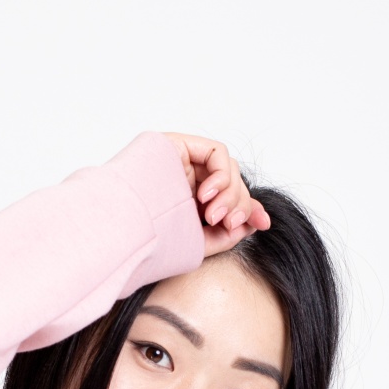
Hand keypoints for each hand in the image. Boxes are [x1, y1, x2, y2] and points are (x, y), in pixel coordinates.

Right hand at [162, 132, 272, 256]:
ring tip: (213, 215)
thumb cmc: (153, 242)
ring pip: (227, 169)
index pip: (227, 198)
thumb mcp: (200, 243)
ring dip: (230, 194)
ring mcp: (180, 163)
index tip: (263, 223)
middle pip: (231, 184)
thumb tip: (254, 220)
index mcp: (186, 204)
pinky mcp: (176, 144)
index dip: (248, 208)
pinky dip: (221, 175)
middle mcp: (184, 181)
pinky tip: (206, 195)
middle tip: (229, 224)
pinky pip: (216, 152)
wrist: (125, 230)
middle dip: (238, 204)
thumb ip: (229, 232)